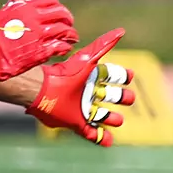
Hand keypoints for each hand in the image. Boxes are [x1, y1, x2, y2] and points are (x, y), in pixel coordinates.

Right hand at [0, 0, 78, 80]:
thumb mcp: (1, 14)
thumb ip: (14, 5)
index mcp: (26, 8)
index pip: (50, 0)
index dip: (58, 6)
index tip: (59, 12)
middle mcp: (36, 19)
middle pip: (62, 14)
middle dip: (68, 19)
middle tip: (69, 24)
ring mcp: (40, 35)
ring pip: (65, 30)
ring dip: (71, 34)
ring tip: (71, 38)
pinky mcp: (42, 50)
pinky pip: (61, 46)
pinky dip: (66, 47)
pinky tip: (65, 48)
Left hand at [29, 29, 135, 146]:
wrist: (41, 91)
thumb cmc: (65, 75)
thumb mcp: (88, 60)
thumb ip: (104, 44)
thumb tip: (121, 30)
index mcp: (91, 78)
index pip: (112, 76)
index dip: (123, 76)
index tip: (130, 76)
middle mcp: (88, 93)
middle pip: (111, 96)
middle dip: (121, 98)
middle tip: (127, 99)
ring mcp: (82, 110)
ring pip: (102, 116)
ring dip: (111, 119)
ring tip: (116, 120)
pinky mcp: (75, 124)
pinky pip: (92, 134)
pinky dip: (102, 139)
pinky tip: (110, 141)